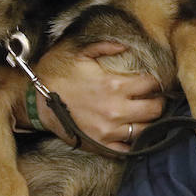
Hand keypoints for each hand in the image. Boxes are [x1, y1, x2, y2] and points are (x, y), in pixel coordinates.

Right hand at [31, 40, 164, 150]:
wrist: (36, 103)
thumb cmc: (56, 74)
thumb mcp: (78, 51)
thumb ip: (105, 46)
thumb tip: (125, 46)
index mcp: (114, 85)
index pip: (151, 84)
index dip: (157, 81)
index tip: (155, 81)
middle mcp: (116, 109)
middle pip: (155, 109)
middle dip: (159, 101)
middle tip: (154, 98)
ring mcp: (109, 130)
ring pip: (146, 130)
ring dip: (149, 122)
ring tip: (146, 116)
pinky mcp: (101, 145)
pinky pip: (127, 149)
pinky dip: (134, 143)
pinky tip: (133, 134)